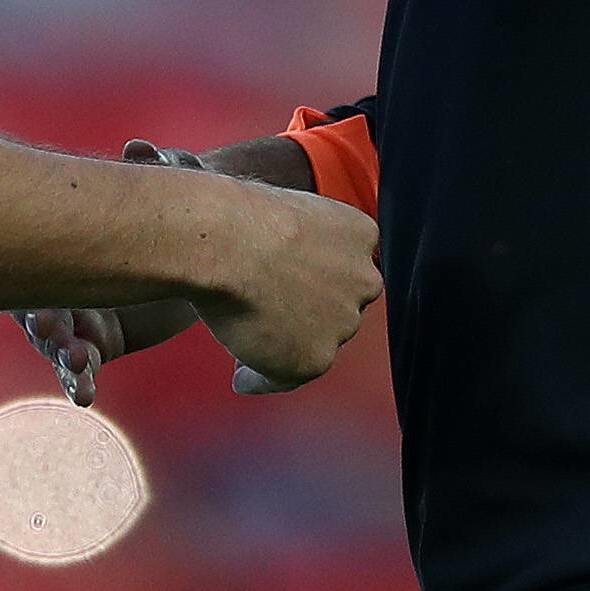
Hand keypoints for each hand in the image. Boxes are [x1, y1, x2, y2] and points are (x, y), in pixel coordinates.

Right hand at [16, 142, 223, 402]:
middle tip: (56, 335)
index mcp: (62, 244)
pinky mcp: (103, 340)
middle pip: (41, 312)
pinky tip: (84, 395)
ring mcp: (79, 316)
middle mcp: (62, 282)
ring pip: (60, 345)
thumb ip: (151, 167)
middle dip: (45, 327)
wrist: (192, 242)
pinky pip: (83, 365)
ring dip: (65, 360)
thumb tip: (139, 149)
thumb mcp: (163, 181)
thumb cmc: (165, 201)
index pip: (36, 267)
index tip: (44, 309)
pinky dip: (79, 379)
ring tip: (79, 374)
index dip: (36, 286)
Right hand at [190, 175, 380, 393]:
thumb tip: (278, 262)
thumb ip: (301, 240)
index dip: (318, 278)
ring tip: (246, 341)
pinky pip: (286, 378)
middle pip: (338, 307)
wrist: (226, 243)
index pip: (347, 267)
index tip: (293, 286)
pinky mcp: (317, 359)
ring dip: (288, 346)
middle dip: (309, 313)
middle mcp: (363, 281)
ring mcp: (344, 322)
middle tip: (269, 315)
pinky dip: (262, 379)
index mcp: (360, 234)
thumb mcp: (287, 211)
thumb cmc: (240, 218)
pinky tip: (241, 377)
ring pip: (316, 344)